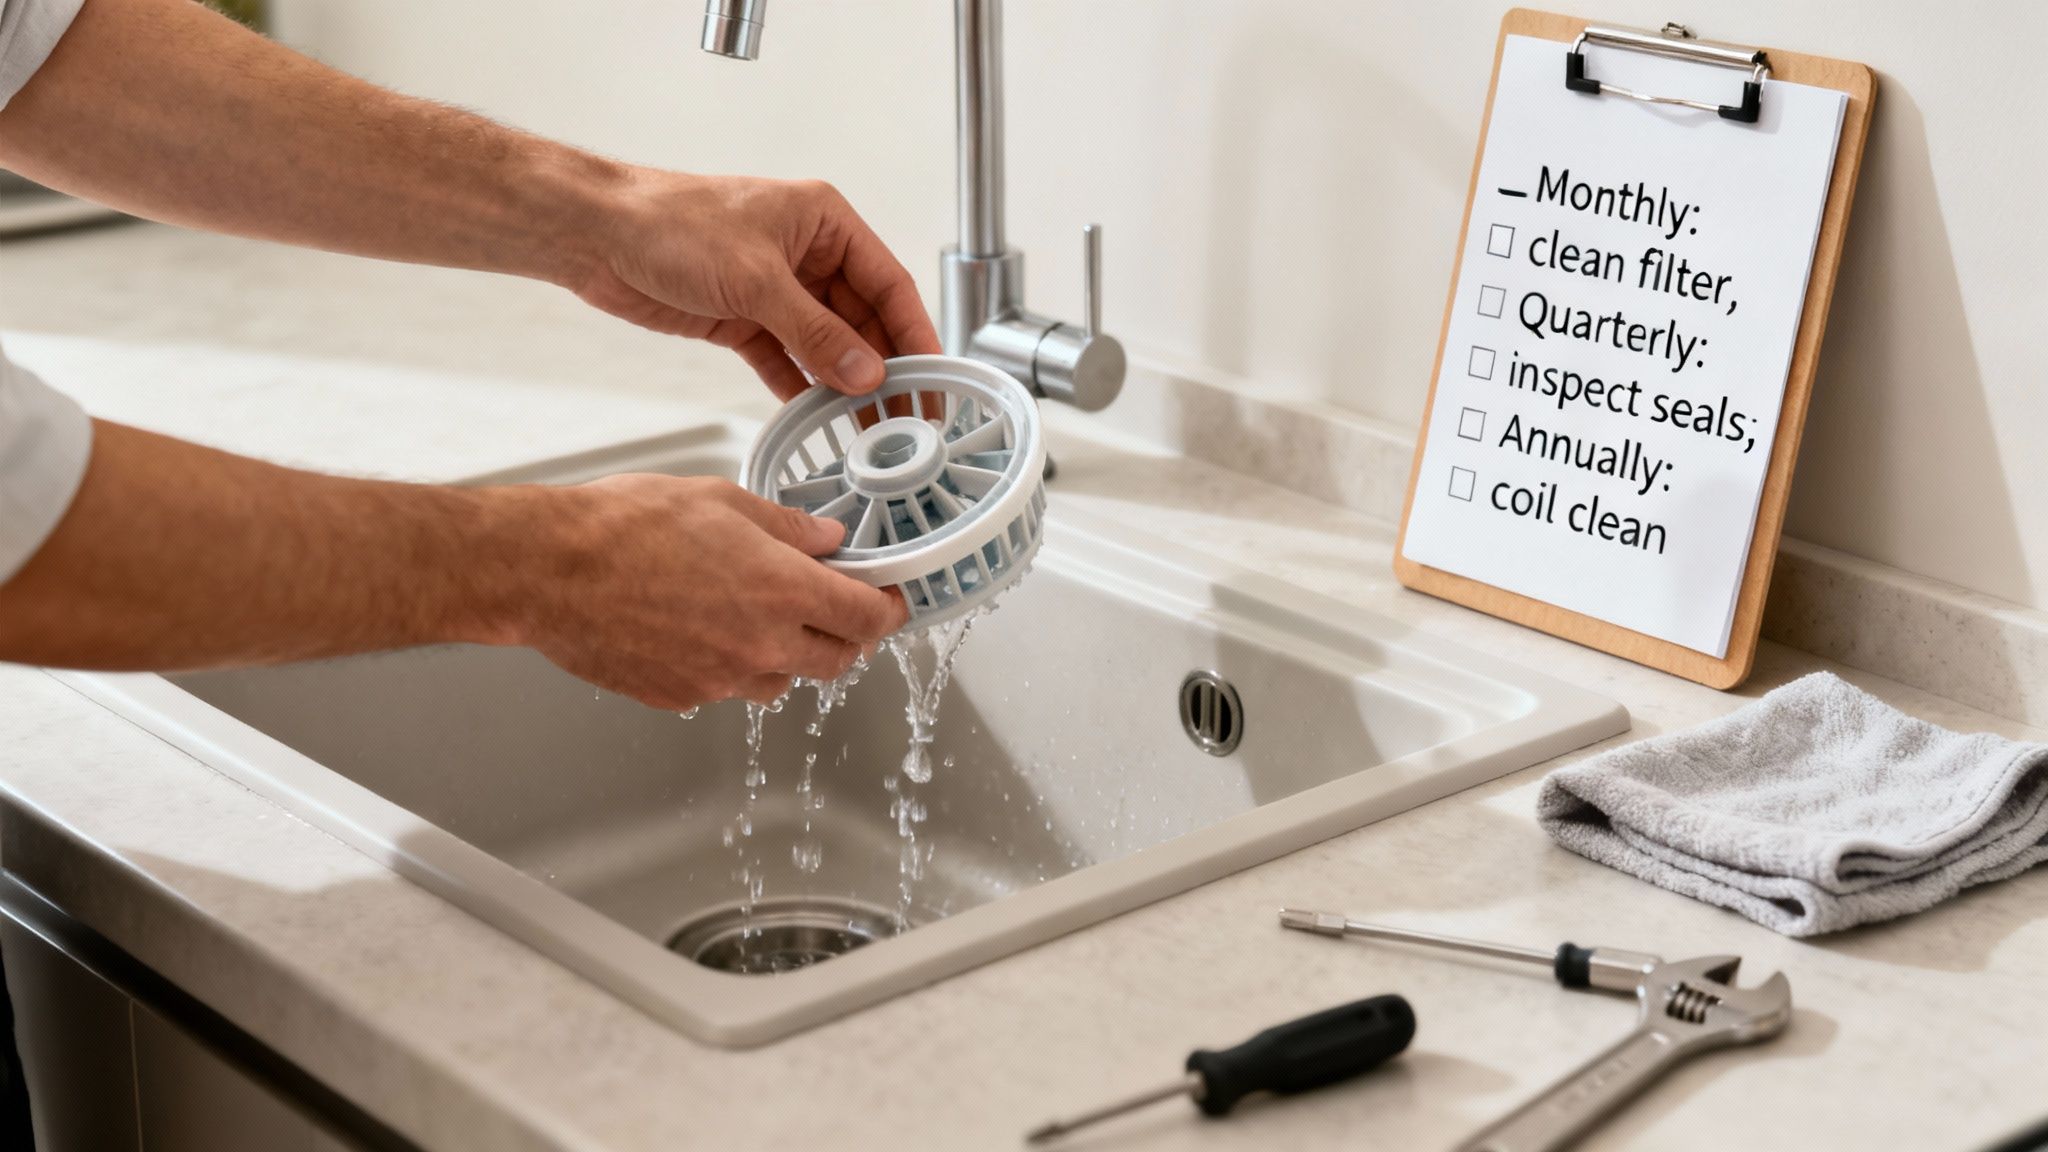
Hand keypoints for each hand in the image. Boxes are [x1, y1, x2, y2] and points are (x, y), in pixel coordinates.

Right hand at [509, 475, 906, 709]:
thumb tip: (827, 538)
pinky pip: (728, 690)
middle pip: (838, 662)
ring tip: (752, 612)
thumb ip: (787, 527)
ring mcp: (720, 680)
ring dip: (786, 654)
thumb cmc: (622, 526)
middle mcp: (759, 646)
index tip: (887, 597)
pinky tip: (701, 627)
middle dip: (844, 635)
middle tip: (830, 604)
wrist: (547, 570)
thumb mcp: (721, 501)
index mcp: (780, 590)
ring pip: (783, 681)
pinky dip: (730, 665)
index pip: (869, 619)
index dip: (888, 609)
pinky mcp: (681, 698)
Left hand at [572, 171, 942, 400]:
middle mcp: (806, 254)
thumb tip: (865, 373)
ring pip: (826, 344)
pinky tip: (819, 416)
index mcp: (823, 221)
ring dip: (844, 383)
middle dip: (883, 367)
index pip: (888, 283)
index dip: (916, 332)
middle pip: (863, 320)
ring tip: (870, 426)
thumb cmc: (669, 222)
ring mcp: (775, 289)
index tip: (935, 375)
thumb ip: (815, 333)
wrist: (596, 234)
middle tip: (907, 414)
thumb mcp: (756, 281)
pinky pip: (787, 360)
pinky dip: (802, 388)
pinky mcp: (743, 319)